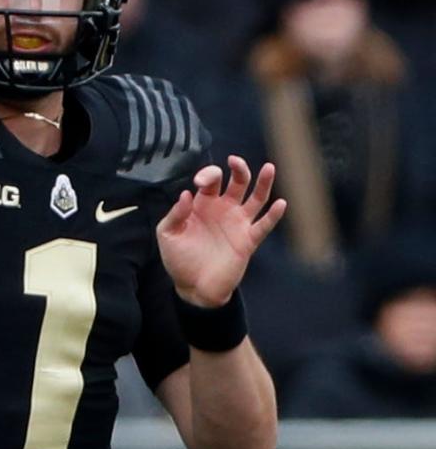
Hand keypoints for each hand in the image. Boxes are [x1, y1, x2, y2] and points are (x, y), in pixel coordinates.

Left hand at [156, 156, 286, 307]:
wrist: (194, 287)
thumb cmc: (179, 258)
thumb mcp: (167, 234)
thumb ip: (175, 214)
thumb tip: (186, 194)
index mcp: (203, 203)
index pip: (211, 180)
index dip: (208, 175)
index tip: (199, 183)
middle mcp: (223, 209)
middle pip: (237, 181)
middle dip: (238, 168)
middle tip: (234, 160)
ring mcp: (238, 224)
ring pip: (256, 198)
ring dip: (263, 183)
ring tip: (269, 168)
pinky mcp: (248, 241)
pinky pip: (264, 225)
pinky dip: (273, 215)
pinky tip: (280, 203)